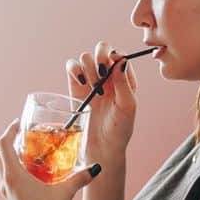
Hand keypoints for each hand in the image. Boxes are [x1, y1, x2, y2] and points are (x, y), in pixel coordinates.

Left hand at [0, 120, 101, 199]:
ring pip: (0, 172)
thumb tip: (95, 168)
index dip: (9, 131)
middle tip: (23, 143)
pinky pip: (8, 184)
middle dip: (7, 148)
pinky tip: (34, 180)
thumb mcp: (66, 192)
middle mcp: (6, 183)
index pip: (3, 145)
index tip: (18, 124)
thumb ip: (80, 178)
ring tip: (29, 160)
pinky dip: (16, 176)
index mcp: (14, 175)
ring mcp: (7, 195)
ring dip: (10, 163)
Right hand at [66, 41, 137, 157]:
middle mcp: (108, 77)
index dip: (115, 55)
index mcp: (125, 80)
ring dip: (89, 68)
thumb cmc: (120, 129)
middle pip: (102, 51)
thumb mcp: (127, 106)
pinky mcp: (75, 87)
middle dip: (100, 55)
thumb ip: (125, 83)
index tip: (112, 65)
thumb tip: (121, 59)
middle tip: (101, 70)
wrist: (101, 148)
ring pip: (86, 58)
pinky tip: (80, 80)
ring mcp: (91, 81)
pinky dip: (73, 68)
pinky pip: (71, 67)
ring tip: (94, 88)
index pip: (120, 56)